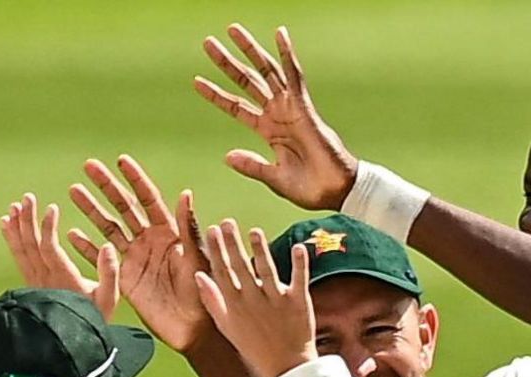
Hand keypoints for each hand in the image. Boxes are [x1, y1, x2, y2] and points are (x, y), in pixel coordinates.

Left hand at [0, 193, 118, 319]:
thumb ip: (110, 272)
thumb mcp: (110, 298)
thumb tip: (108, 246)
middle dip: (28, 219)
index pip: (49, 248)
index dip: (48, 228)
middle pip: (31, 245)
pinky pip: (18, 258)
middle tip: (27, 197)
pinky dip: (11, 240)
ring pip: (22, 250)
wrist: (74, 343)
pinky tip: (6, 225)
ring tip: (13, 207)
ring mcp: (35, 282)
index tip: (52, 208)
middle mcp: (44, 279)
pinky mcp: (31, 284)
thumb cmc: (95, 319)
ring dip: (17, 227)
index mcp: (63, 278)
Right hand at [67, 156, 212, 352]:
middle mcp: (149, 239)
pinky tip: (70, 233)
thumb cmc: (202, 291)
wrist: (192, 326)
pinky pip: (101, 257)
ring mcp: (134, 257)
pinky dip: (86, 247)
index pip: (148, 198)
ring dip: (91, 209)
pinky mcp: (123, 276)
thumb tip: (186, 194)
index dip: (135, 179)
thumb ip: (187, 228)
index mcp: (168, 231)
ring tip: (73, 191)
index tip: (121, 160)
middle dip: (106, 186)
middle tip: (89, 166)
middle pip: (123, 206)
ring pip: (108, 226)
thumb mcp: (196, 258)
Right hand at [194, 219, 315, 376]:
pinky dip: (299, 264)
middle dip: (233, 244)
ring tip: (255, 232)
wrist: (286, 367)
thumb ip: (212, 300)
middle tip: (228, 223)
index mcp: (235, 305)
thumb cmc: (254, 346)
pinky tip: (299, 247)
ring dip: (261, 250)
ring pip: (267, 271)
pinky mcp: (298, 303)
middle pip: (241, 267)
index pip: (223, 272)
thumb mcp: (227, 326)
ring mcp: (276, 301)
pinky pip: (299, 280)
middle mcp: (253, 301)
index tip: (212, 230)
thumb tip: (198, 275)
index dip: (217, 251)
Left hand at [195, 24, 357, 210]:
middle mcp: (277, 114)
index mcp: (268, 131)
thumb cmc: (309, 188)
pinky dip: (287, 55)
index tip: (196, 81)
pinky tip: (279, 34)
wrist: (334, 191)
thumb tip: (227, 157)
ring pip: (266, 72)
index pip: (236, 107)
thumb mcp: (273, 178)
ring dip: (250, 50)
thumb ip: (252, 166)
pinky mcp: (304, 107)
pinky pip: (295, 76)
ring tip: (232, 30)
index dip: (217, 94)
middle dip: (227, 62)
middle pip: (247, 82)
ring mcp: (290, 108)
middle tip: (207, 43)